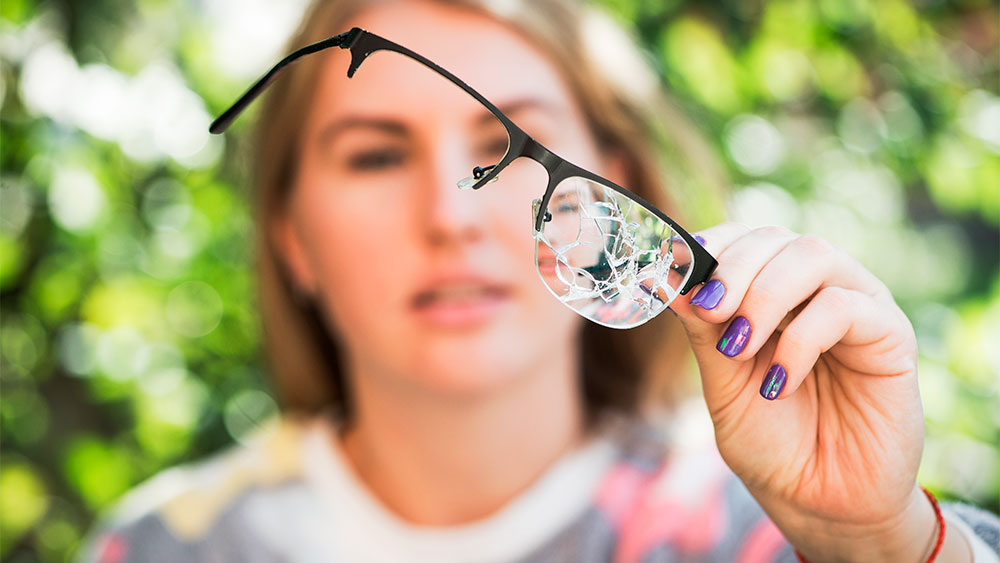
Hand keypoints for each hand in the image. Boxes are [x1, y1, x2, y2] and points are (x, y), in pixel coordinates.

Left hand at [670, 222, 942, 560]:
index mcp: (773, 290)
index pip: (744, 238)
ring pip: (813, 255)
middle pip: (776, 238)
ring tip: (738, 346)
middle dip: (732, 270)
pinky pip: (845, 307)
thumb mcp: (723, 381)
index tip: (676, 272)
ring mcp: (857, 305)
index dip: (711, 246)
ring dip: (764, 295)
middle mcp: (816, 287)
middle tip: (709, 312)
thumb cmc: (770, 439)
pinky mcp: (891, 335)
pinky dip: (801, 339)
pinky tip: (780, 382)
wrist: (817, 502)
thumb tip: (668, 277)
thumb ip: (703, 329)